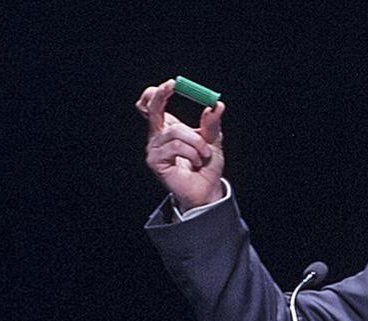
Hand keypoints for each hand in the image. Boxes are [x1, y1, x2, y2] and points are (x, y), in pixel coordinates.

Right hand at [135, 79, 225, 211]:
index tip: (173, 83)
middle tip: (172, 85)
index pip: (153, 105)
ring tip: (204, 154)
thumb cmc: (206, 165)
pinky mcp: (155, 161)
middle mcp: (158, 135)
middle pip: (151, 109)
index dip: (157, 93)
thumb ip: (212, 123)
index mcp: (169, 127)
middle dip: (160, 95)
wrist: (207, 189)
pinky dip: (192, 153)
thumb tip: (216, 104)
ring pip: (175, 132)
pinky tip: (197, 162)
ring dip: (196, 142)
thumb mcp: (213, 140)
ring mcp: (155, 148)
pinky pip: (176, 147)